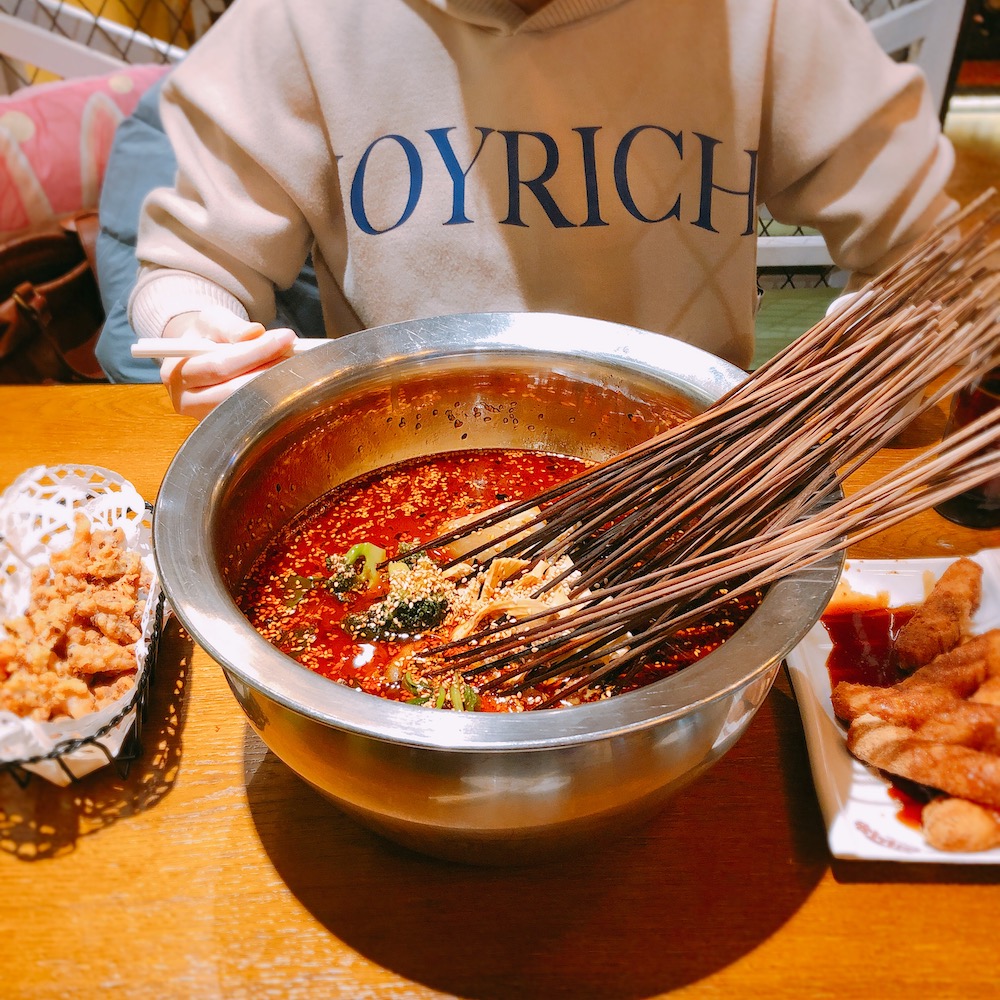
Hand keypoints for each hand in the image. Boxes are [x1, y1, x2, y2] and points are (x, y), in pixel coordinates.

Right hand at [158, 306, 297, 418]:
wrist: (200, 355)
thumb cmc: (205, 336)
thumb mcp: (212, 321)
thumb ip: (231, 326)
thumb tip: (254, 332)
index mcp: (176, 374)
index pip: (219, 366)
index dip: (255, 352)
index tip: (285, 337)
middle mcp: (186, 402)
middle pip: (234, 391)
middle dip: (268, 369)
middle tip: (295, 352)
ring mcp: (205, 418)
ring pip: (247, 405)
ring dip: (273, 384)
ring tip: (292, 362)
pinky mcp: (225, 426)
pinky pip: (253, 413)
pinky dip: (271, 395)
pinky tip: (284, 377)